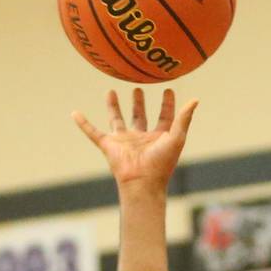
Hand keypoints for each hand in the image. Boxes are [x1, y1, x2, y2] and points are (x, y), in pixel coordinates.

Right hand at [73, 88, 197, 192]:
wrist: (142, 183)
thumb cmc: (162, 164)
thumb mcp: (176, 137)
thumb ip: (184, 118)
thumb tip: (195, 99)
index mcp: (159, 137)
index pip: (164, 117)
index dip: (167, 104)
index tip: (168, 90)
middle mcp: (141, 138)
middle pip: (139, 116)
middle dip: (139, 103)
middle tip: (138, 88)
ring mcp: (124, 141)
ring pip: (117, 120)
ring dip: (114, 106)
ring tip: (111, 91)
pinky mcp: (109, 146)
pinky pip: (93, 132)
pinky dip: (83, 124)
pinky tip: (75, 113)